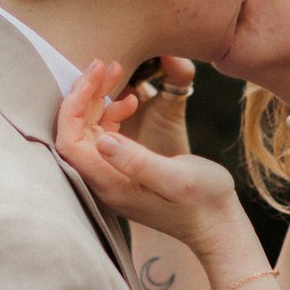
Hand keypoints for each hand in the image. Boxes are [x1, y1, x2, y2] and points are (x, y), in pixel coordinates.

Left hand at [54, 60, 243, 253]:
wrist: (219, 225)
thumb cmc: (204, 203)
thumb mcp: (176, 179)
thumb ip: (137, 162)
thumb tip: (102, 140)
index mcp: (110, 184)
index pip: (70, 141)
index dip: (74, 106)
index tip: (95, 77)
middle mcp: (104, 181)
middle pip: (75, 132)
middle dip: (85, 94)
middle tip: (105, 63)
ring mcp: (114, 176)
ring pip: (89, 130)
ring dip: (98, 99)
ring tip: (118, 70)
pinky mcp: (126, 170)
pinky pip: (106, 136)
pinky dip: (113, 112)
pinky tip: (134, 100)